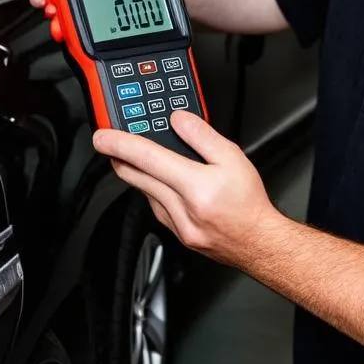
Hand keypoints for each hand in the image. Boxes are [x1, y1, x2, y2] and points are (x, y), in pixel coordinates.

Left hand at [92, 111, 281, 267]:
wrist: (260, 242)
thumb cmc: (251, 204)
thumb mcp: (234, 158)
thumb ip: (203, 136)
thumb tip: (179, 121)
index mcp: (196, 187)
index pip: (149, 159)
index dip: (122, 144)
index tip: (103, 137)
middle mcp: (183, 209)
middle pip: (140, 178)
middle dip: (121, 159)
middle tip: (109, 145)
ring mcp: (179, 226)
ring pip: (146, 195)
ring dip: (138, 176)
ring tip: (135, 160)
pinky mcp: (179, 236)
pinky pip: (157, 210)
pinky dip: (153, 194)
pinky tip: (158, 186)